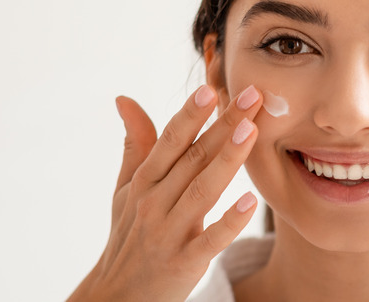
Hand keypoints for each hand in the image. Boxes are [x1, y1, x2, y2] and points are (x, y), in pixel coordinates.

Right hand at [68, 85, 262, 301]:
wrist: (116, 295)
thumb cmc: (127, 235)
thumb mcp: (125, 189)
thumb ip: (135, 144)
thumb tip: (125, 98)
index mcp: (144, 181)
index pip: (171, 141)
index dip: (191, 114)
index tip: (212, 87)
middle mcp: (153, 202)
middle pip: (194, 157)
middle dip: (224, 124)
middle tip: (252, 95)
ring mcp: (168, 232)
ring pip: (202, 191)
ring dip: (227, 160)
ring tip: (251, 132)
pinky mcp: (184, 262)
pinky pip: (210, 240)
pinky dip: (229, 221)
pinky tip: (251, 202)